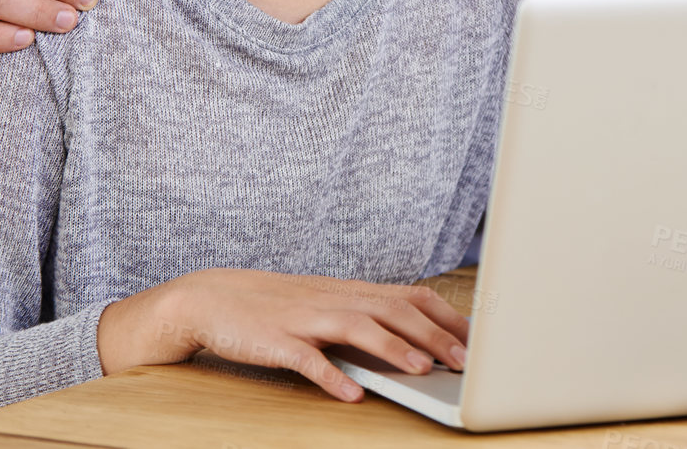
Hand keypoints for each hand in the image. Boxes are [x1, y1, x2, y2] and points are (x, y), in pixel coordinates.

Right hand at [99, 269, 471, 401]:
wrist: (208, 299)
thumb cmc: (272, 308)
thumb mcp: (323, 306)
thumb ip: (363, 320)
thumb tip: (412, 342)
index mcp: (347, 292)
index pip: (408, 296)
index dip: (445, 316)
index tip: (477, 339)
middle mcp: (331, 299)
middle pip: (392, 310)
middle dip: (434, 334)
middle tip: (466, 360)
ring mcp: (303, 319)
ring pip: (356, 327)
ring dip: (392, 349)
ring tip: (422, 370)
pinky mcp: (274, 342)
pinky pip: (305, 359)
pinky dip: (330, 376)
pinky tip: (350, 394)